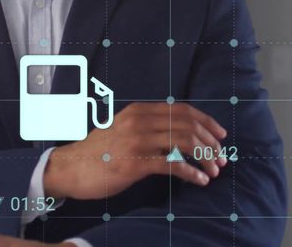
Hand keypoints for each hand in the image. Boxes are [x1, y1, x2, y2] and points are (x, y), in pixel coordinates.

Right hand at [43, 102, 227, 199]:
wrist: (71, 168)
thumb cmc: (99, 152)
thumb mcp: (123, 130)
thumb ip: (147, 127)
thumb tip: (179, 135)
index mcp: (139, 110)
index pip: (182, 110)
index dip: (206, 121)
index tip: (221, 135)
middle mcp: (140, 121)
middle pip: (188, 125)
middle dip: (210, 142)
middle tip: (221, 158)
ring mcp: (137, 141)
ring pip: (184, 142)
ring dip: (205, 157)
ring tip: (214, 170)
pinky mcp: (135, 162)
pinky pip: (172, 165)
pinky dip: (191, 173)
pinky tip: (200, 181)